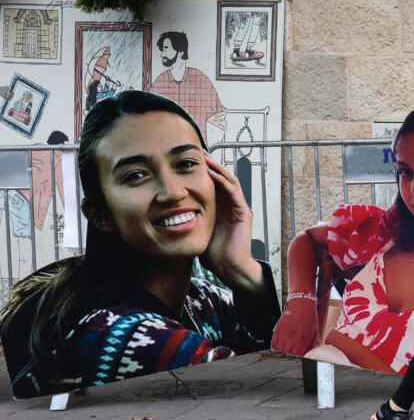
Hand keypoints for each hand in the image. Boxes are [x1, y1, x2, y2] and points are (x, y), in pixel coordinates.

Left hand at [200, 152, 260, 288]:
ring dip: (217, 168)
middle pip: (221, 177)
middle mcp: (230, 204)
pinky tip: (213, 174)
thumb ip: (188, 218)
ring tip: (204, 158)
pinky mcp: (243, 213)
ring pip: (229, 181)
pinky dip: (224, 181)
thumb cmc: (212, 253)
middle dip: (210, 164)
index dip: (202, 170)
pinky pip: (234, 192)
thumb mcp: (196, 230)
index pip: (211, 183)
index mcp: (219, 207)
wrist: (228, 268)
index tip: (187, 159)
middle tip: (196, 151)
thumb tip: (165, 212)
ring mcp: (238, 207)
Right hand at [271, 302, 320, 355]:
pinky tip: (280, 344)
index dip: (298, 356)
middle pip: (288, 354)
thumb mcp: (314, 333)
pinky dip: (276, 346)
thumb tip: (306, 352)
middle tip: (292, 350)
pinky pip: (274, 344)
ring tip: (287, 346)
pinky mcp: (278, 331)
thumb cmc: (309, 318)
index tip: (298, 354)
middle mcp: (293, 341)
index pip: (299, 357)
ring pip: (280, 350)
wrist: (302, 305)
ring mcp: (284, 337)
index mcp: (303, 343)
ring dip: (283, 350)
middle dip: (291, 353)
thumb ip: (309, 344)